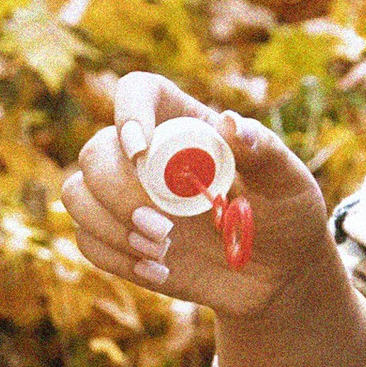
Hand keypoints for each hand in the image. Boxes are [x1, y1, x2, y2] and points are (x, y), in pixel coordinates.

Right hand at [64, 75, 332, 315]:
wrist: (277, 275)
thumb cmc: (286, 216)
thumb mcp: (289, 182)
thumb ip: (264, 152)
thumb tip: (230, 124)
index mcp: (185, 126)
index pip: (139, 91)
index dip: (128, 111)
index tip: (142, 151)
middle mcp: (147, 158)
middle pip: (95, 151)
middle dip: (117, 192)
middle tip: (163, 228)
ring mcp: (128, 200)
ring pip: (76, 194)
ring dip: (109, 226)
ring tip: (162, 250)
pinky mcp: (120, 240)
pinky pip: (87, 241)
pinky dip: (116, 258)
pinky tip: (161, 270)